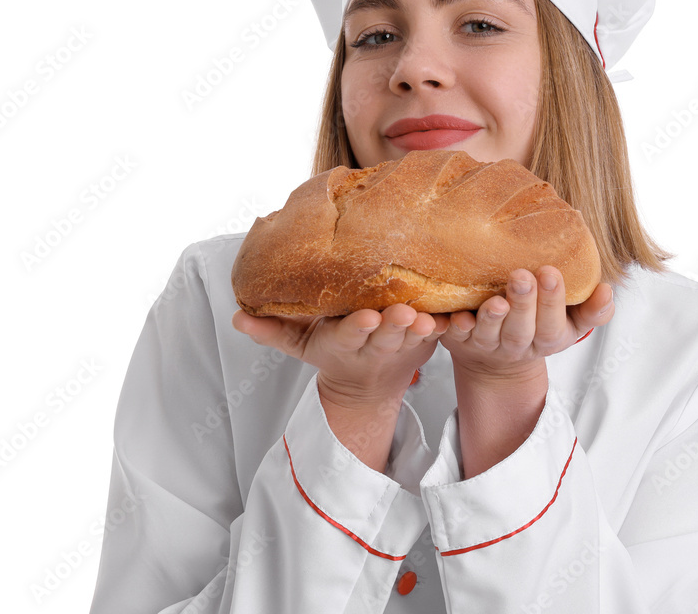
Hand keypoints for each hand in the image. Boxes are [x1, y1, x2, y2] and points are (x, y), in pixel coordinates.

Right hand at [231, 304, 448, 405]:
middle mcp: (373, 344)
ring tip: (432, 319)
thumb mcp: (300, 345)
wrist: (367, 383)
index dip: (356, 328)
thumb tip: (236, 317)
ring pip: (412, 338)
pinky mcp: (423, 344)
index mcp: (344, 342)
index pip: (348, 335)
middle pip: (385, 336)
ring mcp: (401, 346)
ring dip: (423, 329)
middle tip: (405, 313)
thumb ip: (272, 331)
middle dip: (394, 326)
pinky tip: (461, 318)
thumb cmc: (332, 349)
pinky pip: (440, 336)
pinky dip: (450, 329)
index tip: (365, 319)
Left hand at [440, 266, 614, 378]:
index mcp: (546, 339)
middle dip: (523, 304)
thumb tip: (608, 290)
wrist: (495, 359)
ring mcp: (485, 344)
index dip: (552, 301)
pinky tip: (456, 316)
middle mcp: (515, 345)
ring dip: (492, 318)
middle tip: (522, 275)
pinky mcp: (457, 340)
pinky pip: (454, 336)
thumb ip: (592, 309)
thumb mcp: (570, 322)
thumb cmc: (538, 326)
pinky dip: (454, 327)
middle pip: (520, 331)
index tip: (551, 272)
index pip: (552, 325)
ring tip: (496, 299)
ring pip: (488, 335)